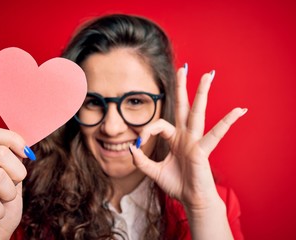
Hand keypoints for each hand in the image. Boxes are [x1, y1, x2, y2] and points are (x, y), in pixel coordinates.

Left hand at [130, 66, 246, 209]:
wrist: (192, 200)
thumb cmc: (177, 184)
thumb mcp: (153, 171)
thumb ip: (141, 160)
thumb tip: (130, 147)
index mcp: (175, 138)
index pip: (160, 124)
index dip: (148, 129)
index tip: (139, 143)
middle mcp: (186, 135)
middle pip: (184, 106)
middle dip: (182, 87)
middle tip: (184, 68)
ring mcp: (196, 140)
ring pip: (198, 112)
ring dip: (202, 93)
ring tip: (209, 74)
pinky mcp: (203, 150)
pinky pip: (216, 134)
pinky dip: (227, 122)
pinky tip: (239, 110)